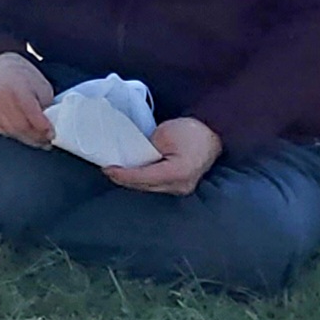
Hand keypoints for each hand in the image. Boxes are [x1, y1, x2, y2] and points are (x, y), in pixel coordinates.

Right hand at [0, 51, 57, 148]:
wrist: (0, 68)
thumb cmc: (25, 78)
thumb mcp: (42, 87)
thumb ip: (46, 106)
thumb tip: (48, 129)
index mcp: (18, 88)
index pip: (32, 114)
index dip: (44, 128)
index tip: (52, 134)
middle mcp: (1, 97)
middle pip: (21, 126)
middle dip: (36, 137)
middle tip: (46, 141)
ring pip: (11, 132)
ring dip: (26, 138)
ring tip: (37, 139)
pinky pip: (2, 131)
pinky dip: (14, 134)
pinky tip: (22, 131)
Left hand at [105, 116, 225, 194]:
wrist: (213, 132)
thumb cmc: (190, 131)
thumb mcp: (163, 135)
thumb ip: (146, 149)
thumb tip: (132, 157)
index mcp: (176, 173)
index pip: (143, 177)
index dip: (123, 174)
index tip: (106, 169)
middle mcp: (179, 186)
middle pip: (145, 186)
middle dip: (124, 179)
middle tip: (107, 170)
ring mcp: (181, 188)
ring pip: (150, 187)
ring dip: (133, 181)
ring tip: (116, 172)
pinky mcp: (181, 185)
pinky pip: (157, 184)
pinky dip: (143, 179)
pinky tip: (132, 173)